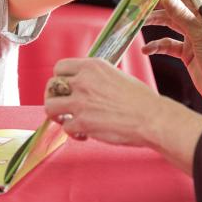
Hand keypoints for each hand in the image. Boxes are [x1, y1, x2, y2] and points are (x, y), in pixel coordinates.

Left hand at [43, 58, 169, 146]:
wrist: (151, 118)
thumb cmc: (140, 99)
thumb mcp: (115, 75)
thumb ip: (95, 77)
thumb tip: (83, 84)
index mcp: (92, 66)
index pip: (60, 67)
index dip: (59, 78)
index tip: (63, 87)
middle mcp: (83, 81)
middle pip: (51, 86)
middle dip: (53, 96)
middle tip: (62, 105)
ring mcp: (81, 102)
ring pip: (50, 106)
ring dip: (56, 115)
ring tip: (66, 119)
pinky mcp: (83, 122)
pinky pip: (65, 127)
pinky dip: (73, 133)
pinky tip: (84, 134)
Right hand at [143, 0, 201, 109]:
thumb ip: (183, 16)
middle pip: (181, 4)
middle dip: (163, 4)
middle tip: (144, 5)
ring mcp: (195, 36)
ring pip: (172, 22)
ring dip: (157, 21)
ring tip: (140, 22)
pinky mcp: (187, 51)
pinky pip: (169, 44)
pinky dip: (157, 45)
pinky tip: (146, 49)